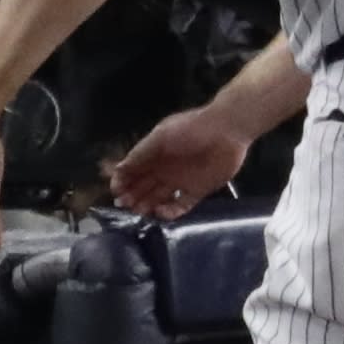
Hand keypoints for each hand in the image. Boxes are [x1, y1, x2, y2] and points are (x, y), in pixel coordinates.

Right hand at [107, 105, 251, 218]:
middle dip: (131, 196)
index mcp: (153, 154)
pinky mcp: (197, 192)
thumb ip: (141, 153)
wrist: (227, 132)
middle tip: (125, 205)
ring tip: (140, 212)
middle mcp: (164, 169)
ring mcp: (180, 182)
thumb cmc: (191, 129)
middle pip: (142, 187)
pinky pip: (180, 206)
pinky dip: (170, 212)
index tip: (116, 191)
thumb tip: (119, 168)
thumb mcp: (161, 136)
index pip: (131, 170)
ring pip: (158, 198)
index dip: (122, 181)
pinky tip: (161, 213)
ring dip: (147, 206)